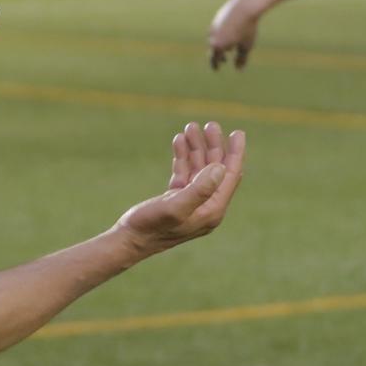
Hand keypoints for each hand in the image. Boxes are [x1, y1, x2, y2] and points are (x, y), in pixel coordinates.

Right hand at [115, 122, 245, 257]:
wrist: (128, 241)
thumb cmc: (151, 226)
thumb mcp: (175, 206)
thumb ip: (199, 189)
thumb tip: (220, 167)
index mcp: (211, 210)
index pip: (229, 176)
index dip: (235, 153)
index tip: (238, 133)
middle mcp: (205, 206)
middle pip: (215, 169)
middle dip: (213, 146)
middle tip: (210, 125)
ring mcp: (191, 202)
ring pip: (199, 168)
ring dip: (196, 148)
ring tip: (190, 127)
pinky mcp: (176, 199)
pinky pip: (185, 173)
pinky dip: (183, 156)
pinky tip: (178, 141)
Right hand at [209, 0, 260, 70]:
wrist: (245, 6)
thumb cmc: (247, 29)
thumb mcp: (246, 46)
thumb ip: (241, 58)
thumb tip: (238, 69)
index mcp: (218, 45)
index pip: (213, 59)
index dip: (215, 65)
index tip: (216, 69)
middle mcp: (212, 35)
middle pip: (213, 48)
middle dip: (219, 55)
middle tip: (224, 60)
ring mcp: (214, 25)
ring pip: (214, 37)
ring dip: (220, 43)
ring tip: (230, 46)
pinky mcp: (218, 16)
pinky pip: (218, 28)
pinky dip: (222, 33)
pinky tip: (231, 32)